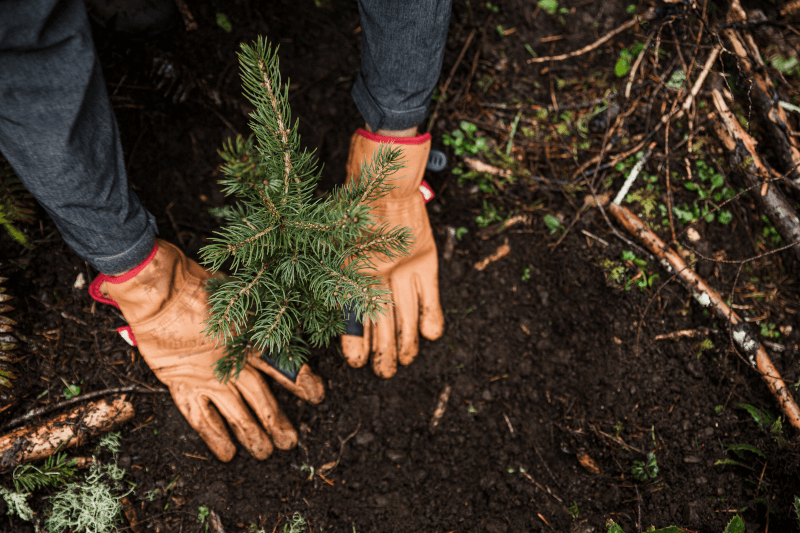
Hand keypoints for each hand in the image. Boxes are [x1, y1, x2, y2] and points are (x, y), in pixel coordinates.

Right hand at [90, 239, 323, 460]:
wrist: (163, 292)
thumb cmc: (203, 286)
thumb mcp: (242, 294)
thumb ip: (263, 311)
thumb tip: (290, 315)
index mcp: (252, 342)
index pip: (285, 367)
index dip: (302, 382)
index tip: (317, 395)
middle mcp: (234, 365)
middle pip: (263, 399)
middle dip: (278, 422)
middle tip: (290, 442)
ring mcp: (209, 379)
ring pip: (237, 415)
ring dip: (252, 435)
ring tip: (266, 453)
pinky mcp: (184, 386)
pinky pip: (201, 419)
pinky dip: (215, 437)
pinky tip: (227, 454)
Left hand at [340, 129, 443, 377]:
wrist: (384, 178)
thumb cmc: (352, 210)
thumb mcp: (337, 241)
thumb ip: (341, 274)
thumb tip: (341, 313)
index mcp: (351, 269)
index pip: (354, 315)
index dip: (356, 341)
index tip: (356, 362)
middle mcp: (377, 272)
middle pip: (382, 322)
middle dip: (384, 352)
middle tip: (385, 372)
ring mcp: (403, 267)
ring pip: (407, 315)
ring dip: (407, 342)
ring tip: (406, 360)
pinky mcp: (425, 259)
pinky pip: (429, 295)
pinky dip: (431, 316)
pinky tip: (430, 335)